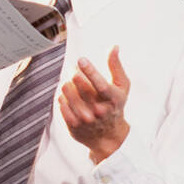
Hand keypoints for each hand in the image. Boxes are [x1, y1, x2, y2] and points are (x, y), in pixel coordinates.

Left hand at [58, 46, 130, 162]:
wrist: (109, 137)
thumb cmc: (115, 106)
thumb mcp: (122, 87)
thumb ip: (116, 67)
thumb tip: (114, 47)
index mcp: (113, 99)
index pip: (100, 84)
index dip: (90, 71)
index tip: (81, 60)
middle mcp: (99, 110)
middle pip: (79, 84)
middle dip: (75, 72)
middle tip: (76, 71)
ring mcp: (85, 118)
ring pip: (66, 91)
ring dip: (67, 83)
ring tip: (72, 84)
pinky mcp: (73, 124)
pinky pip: (60, 102)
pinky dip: (62, 95)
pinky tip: (68, 95)